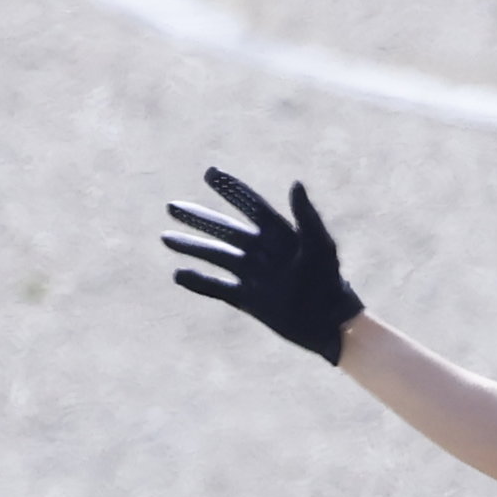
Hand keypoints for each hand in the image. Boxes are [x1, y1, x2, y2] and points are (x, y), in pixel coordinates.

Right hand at [162, 167, 364, 363]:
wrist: (330, 323)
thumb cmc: (329, 281)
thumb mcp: (320, 246)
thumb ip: (306, 216)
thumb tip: (296, 183)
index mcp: (278, 234)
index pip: (250, 206)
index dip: (231, 189)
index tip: (210, 173)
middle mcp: (261, 251)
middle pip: (224, 230)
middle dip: (198, 218)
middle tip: (172, 206)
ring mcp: (253, 275)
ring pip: (215, 256)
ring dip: (191, 246)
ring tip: (166, 237)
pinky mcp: (248, 299)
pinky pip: (217, 288)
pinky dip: (198, 282)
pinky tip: (178, 274)